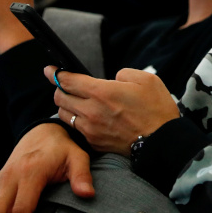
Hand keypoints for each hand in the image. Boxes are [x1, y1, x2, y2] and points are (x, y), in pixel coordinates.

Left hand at [49, 67, 180, 154]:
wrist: (162, 142)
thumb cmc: (156, 109)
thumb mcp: (146, 80)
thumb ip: (124, 74)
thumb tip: (113, 79)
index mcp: (102, 92)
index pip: (68, 81)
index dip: (55, 73)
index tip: (49, 70)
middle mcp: (91, 111)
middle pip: (60, 98)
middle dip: (59, 89)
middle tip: (66, 86)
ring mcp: (91, 129)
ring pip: (64, 115)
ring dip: (66, 106)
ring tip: (76, 103)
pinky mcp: (94, 143)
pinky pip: (76, 129)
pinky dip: (77, 122)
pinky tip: (87, 118)